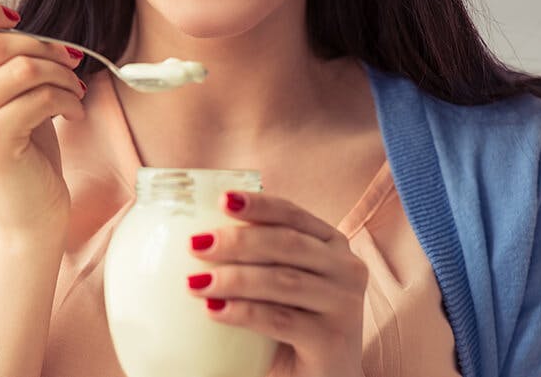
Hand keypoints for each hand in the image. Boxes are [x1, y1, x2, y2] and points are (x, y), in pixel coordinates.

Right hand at [0, 0, 86, 229]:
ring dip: (59, 74)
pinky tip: (72, 111)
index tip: (15, 19)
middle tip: (69, 62)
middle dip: (42, 47)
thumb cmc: (14, 146)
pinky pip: (37, 96)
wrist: (26, 213)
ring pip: (20, 67)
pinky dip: (66, 98)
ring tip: (72, 89)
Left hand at [186, 192, 366, 376]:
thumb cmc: (293, 324)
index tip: (222, 200)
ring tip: (194, 282)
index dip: (259, 205)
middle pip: (287, 244)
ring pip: (282, 280)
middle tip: (195, 244)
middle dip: (238, 241)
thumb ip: (257, 258)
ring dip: (234, 278)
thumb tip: (198, 234)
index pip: (294, 214)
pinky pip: (280, 319)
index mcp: (332, 245)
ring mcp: (344, 305)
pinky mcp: (333, 340)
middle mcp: (346, 269)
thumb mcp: (280, 284)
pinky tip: (213, 311)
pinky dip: (243, 312)